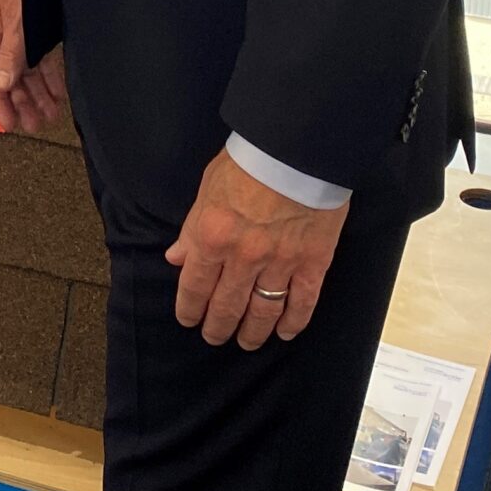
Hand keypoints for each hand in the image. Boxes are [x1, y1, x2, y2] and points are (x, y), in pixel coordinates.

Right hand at [0, 0, 65, 133]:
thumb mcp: (16, 21)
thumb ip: (10, 54)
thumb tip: (1, 84)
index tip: (7, 123)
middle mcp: (0, 37)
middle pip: (8, 78)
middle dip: (21, 103)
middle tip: (32, 125)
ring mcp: (19, 36)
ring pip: (26, 73)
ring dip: (37, 94)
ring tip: (48, 115)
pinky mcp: (37, 33)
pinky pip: (41, 61)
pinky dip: (48, 78)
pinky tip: (57, 93)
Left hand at [166, 148, 349, 350]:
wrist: (298, 148)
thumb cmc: (249, 161)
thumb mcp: (207, 188)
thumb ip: (192, 228)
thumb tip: (177, 258)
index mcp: (212, 236)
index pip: (194, 287)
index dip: (189, 309)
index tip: (189, 320)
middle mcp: (243, 257)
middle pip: (227, 306)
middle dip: (217, 327)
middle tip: (214, 337)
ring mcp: (280, 263)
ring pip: (263, 311)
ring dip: (252, 332)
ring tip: (246, 342)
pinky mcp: (313, 262)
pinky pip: (302, 303)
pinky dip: (293, 322)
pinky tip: (285, 333)